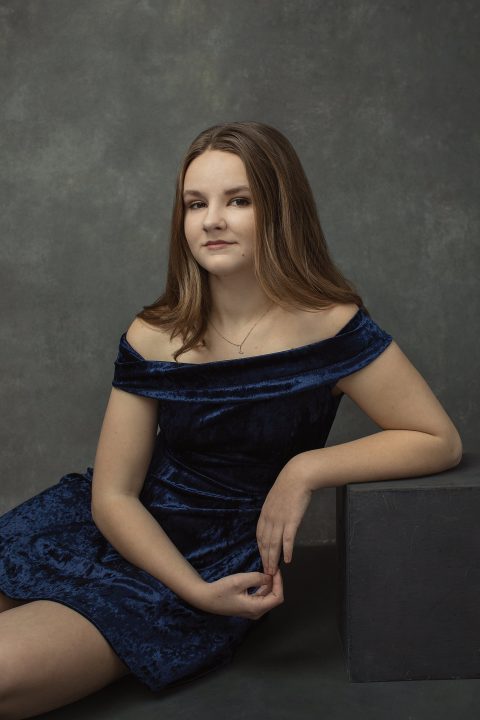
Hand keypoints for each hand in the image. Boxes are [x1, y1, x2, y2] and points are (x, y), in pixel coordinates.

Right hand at [195, 568, 283, 619]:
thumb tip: (270, 577)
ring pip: (268, 597)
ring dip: (269, 584)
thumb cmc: (222, 590)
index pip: (277, 597)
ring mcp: (252, 611)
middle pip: (274, 598)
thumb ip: (257, 578)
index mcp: (256, 608)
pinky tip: (260, 577)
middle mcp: (257, 612)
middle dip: (275, 583)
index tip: (276, 570)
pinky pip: (261, 597)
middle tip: (272, 568)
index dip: (279, 583)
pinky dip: (263, 587)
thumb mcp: (240, 580)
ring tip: (267, 570)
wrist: (206, 598)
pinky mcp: (248, 607)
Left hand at [256, 457, 312, 574]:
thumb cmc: (288, 486)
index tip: (262, 559)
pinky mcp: (292, 521)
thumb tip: (274, 520)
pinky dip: (287, 551)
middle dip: (265, 559)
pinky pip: (288, 539)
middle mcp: (270, 518)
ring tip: (273, 571)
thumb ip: (273, 511)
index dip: (260, 549)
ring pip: (274, 544)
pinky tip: (288, 560)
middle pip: (265, 543)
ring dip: (273, 559)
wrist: (297, 476)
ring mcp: (280, 520)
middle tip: (266, 572)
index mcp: (264, 513)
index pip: (259, 536)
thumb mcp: (275, 499)